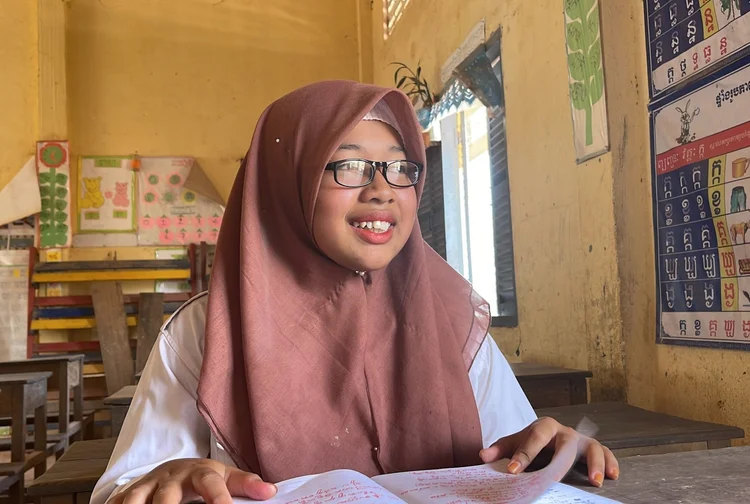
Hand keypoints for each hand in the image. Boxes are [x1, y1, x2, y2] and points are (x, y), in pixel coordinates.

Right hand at [110, 458, 275, 503]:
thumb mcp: (226, 476)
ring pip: (136, 499)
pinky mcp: (129, 494)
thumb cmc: (204, 477)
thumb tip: (270, 491)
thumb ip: (246, 484)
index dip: (219, 498)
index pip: (211, 484)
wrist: (175, 467)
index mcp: (200, 473)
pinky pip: (118, 503)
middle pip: (167, 496)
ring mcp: (148, 486)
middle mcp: (171, 479)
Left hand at [479, 417, 618, 486]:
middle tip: (554, 479)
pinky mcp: (592, 448)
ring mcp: (580, 440)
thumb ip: (500, 449)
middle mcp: (564, 432)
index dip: (524, 455)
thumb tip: (483, 456)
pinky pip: (606, 453)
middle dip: (561, 462)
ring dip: (595, 463)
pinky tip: (612, 476)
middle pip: (565, 443)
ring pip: (591, 447)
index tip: (514, 471)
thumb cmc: (531, 442)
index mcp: (543, 427)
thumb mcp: (514, 443)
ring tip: (595, 481)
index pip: (533, 438)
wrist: (546, 436)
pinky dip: (610, 463)